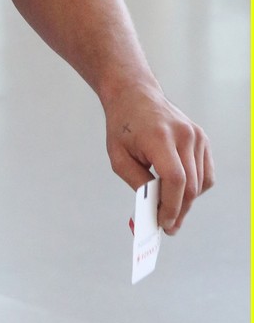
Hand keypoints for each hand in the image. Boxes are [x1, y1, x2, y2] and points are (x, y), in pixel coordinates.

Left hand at [103, 83, 214, 233]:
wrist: (135, 95)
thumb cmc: (123, 126)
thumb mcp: (118, 157)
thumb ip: (138, 183)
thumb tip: (155, 210)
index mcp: (160, 137)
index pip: (175, 180)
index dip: (171, 206)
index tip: (163, 224)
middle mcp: (184, 135)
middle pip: (190, 186)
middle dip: (179, 211)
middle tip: (168, 227)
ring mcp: (196, 136)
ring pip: (201, 183)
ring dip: (187, 201)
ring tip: (171, 211)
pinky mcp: (202, 138)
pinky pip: (205, 173)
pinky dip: (195, 187)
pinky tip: (179, 192)